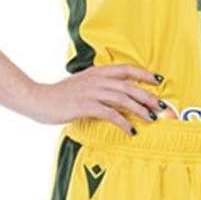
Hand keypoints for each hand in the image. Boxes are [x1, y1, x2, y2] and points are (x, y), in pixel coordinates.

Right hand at [25, 64, 168, 135]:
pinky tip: (130, 130)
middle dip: (147, 95)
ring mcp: (92, 91)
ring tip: (151, 118)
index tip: (158, 80)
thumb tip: (117, 91)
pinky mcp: (86, 105)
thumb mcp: (83, 83)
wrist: (39, 99)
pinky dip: (122, 122)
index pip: (126, 69)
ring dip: (139, 108)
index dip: (143, 73)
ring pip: (123, 98)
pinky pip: (110, 113)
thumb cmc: (61, 94)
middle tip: (161, 105)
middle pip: (129, 85)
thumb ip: (98, 83)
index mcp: (97, 71)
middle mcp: (97, 79)